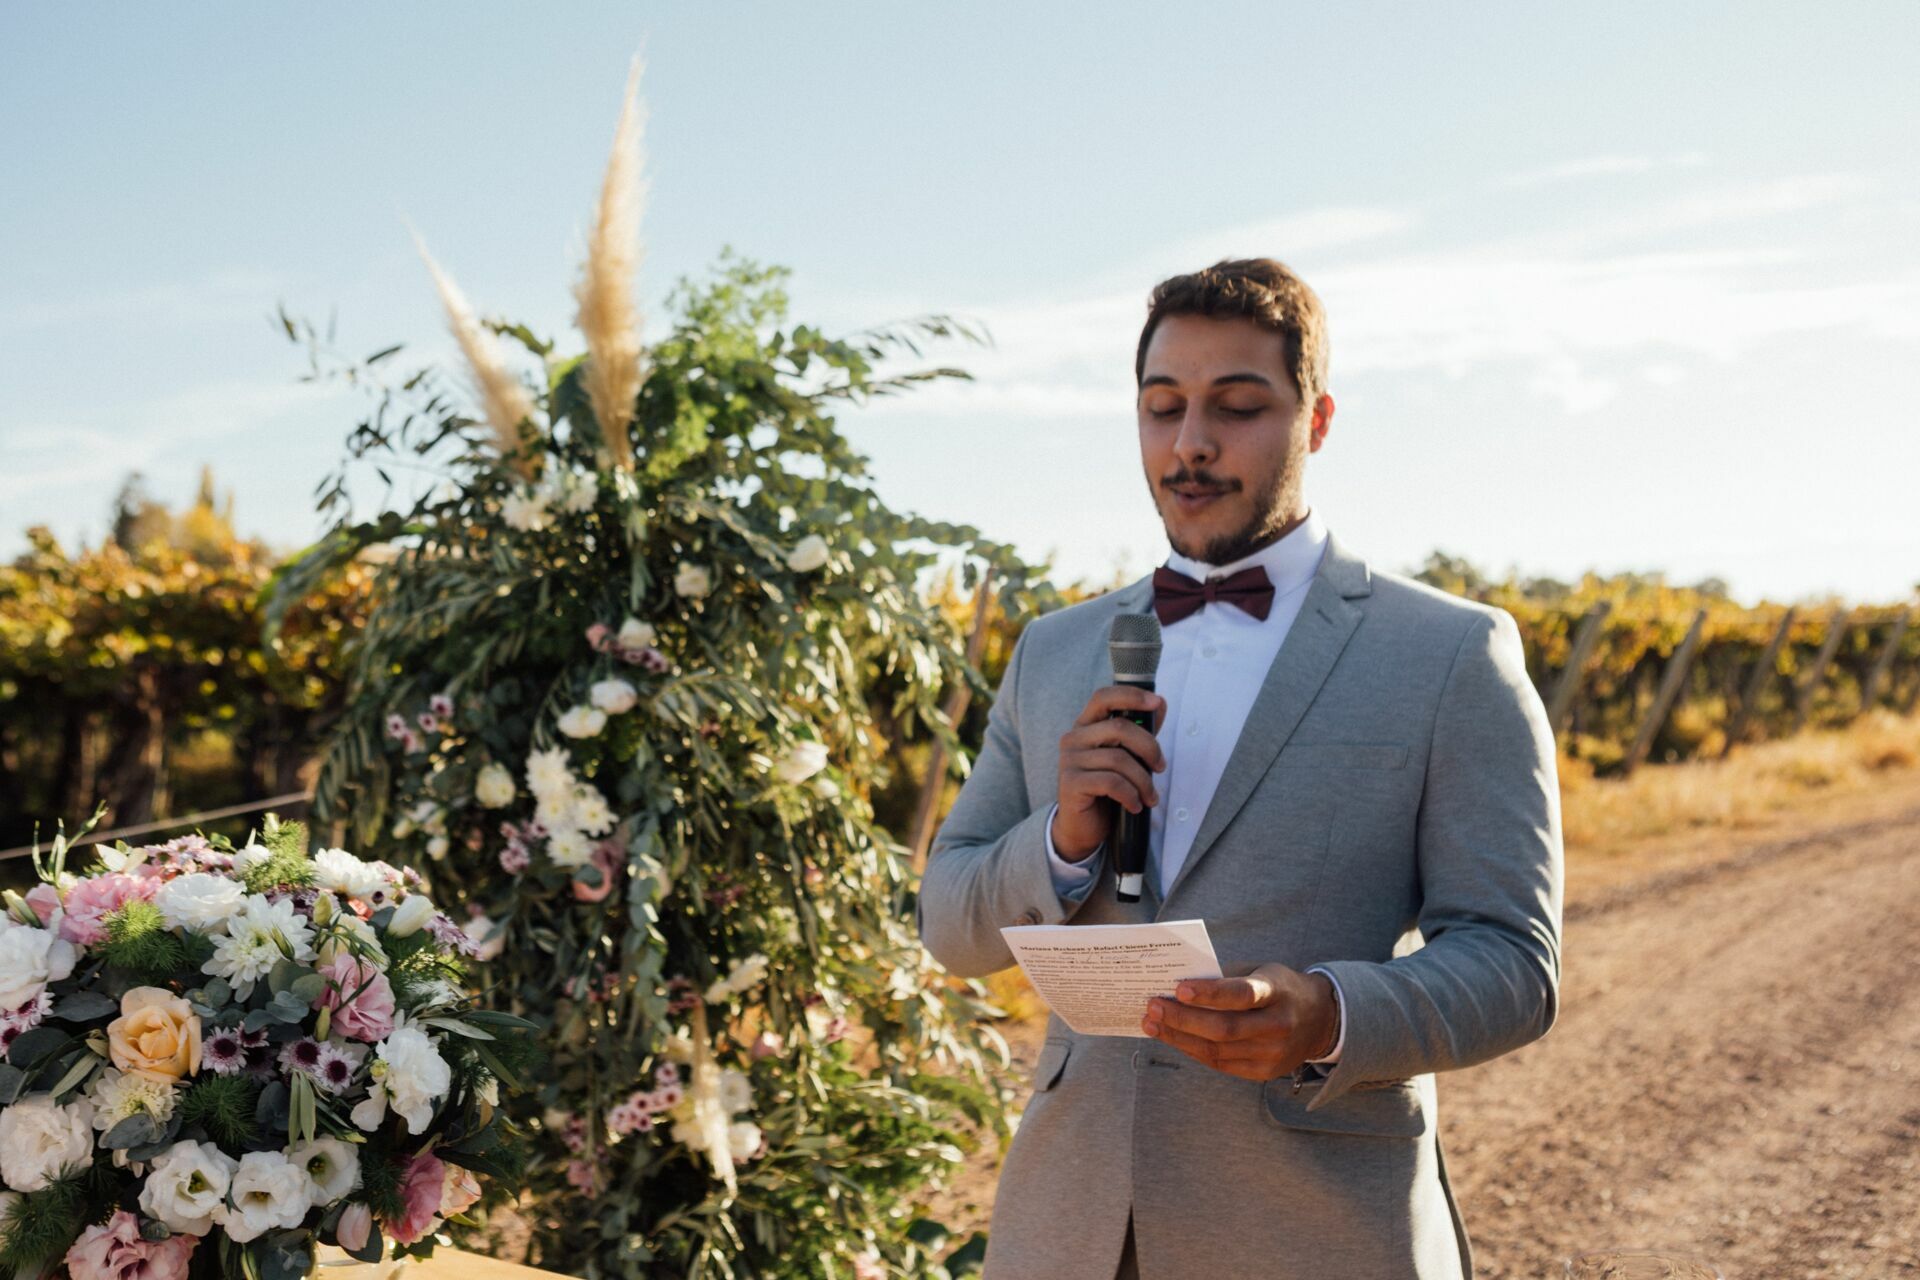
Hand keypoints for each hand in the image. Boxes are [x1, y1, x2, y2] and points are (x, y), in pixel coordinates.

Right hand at [1051, 685, 1166, 859]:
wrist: (1083, 827)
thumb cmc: (1105, 789)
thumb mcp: (1126, 757)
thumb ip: (1140, 731)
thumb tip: (1160, 704)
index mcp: (1086, 726)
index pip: (1104, 697)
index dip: (1131, 696)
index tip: (1156, 702)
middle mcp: (1073, 738)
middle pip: (1119, 728)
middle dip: (1149, 748)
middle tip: (1160, 768)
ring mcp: (1070, 760)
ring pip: (1119, 759)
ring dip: (1143, 781)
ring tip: (1150, 797)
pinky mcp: (1071, 783)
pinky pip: (1111, 782)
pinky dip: (1130, 795)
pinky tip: (1134, 805)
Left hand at [1139, 963, 1337, 1080]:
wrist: (1320, 1020)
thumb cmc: (1279, 988)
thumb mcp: (1261, 971)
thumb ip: (1226, 977)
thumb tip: (1179, 985)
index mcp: (1277, 992)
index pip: (1241, 994)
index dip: (1210, 993)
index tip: (1179, 988)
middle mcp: (1278, 1025)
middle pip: (1224, 1029)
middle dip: (1182, 1019)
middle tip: (1153, 1006)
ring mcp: (1273, 1054)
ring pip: (1217, 1050)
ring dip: (1179, 1038)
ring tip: (1152, 1023)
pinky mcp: (1264, 1072)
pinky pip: (1221, 1064)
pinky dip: (1193, 1051)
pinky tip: (1174, 1038)